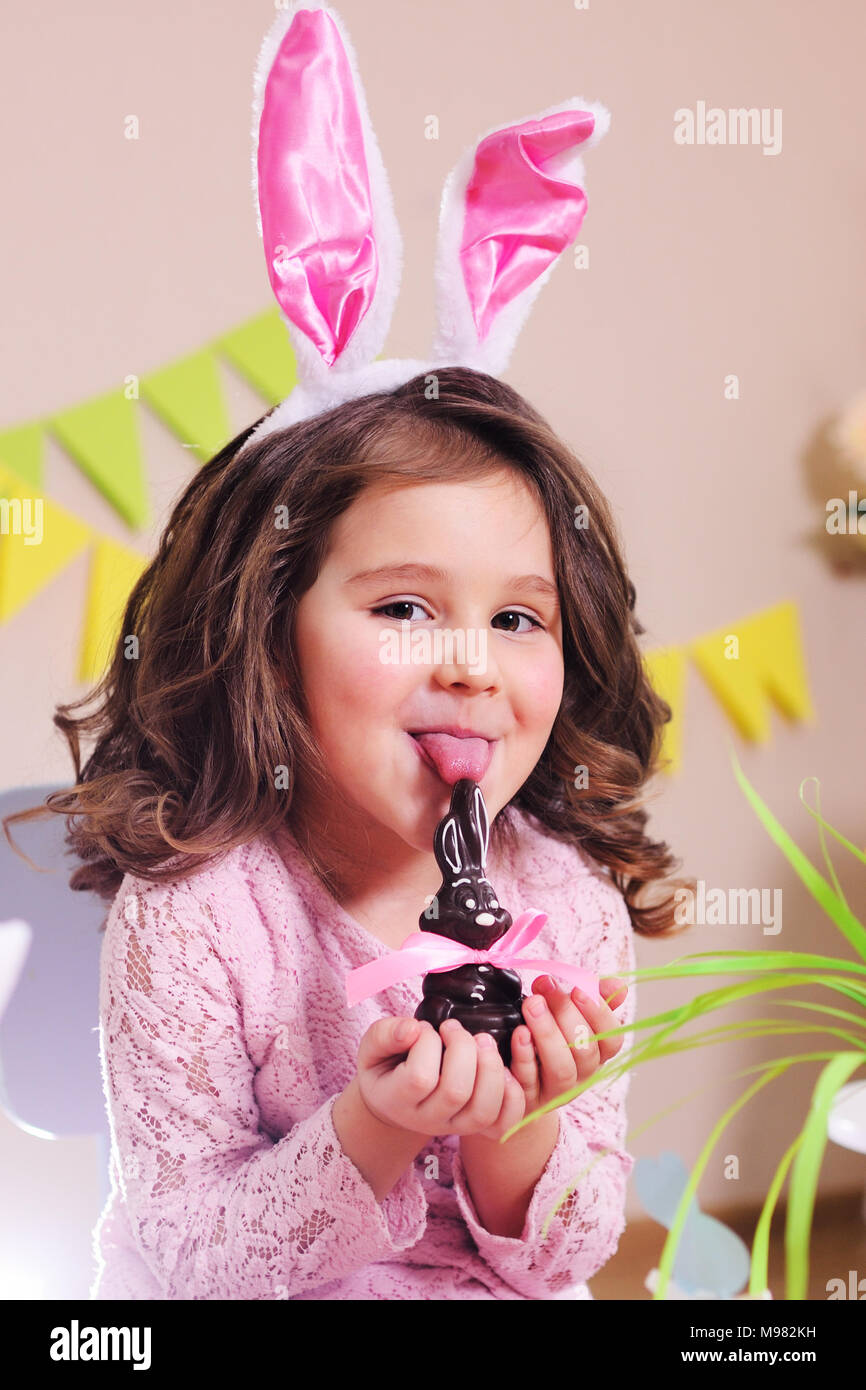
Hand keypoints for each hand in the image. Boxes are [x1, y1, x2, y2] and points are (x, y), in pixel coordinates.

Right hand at [356, 1015, 525, 1140]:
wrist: (394, 1101)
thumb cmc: (386, 1067)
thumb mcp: (372, 1047)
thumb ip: (385, 1034)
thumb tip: (413, 1029)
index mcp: (397, 1100)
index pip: (420, 1077)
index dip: (428, 1044)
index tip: (425, 1029)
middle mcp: (427, 1120)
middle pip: (456, 1092)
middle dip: (463, 1048)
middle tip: (454, 1028)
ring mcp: (454, 1126)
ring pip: (483, 1109)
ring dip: (490, 1067)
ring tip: (482, 1041)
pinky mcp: (477, 1126)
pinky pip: (504, 1122)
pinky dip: (512, 1093)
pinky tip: (501, 1067)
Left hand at [509, 976, 628, 1118]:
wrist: (516, 1075)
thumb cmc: (550, 1034)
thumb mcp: (571, 1013)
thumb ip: (593, 996)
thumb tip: (619, 985)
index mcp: (598, 1053)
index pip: (612, 1038)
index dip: (599, 1014)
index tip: (579, 989)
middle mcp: (582, 1075)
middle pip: (586, 1052)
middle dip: (567, 1015)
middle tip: (546, 988)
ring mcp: (557, 1090)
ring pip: (561, 1069)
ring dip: (547, 1034)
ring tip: (532, 1005)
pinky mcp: (529, 1098)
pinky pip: (529, 1080)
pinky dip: (525, 1055)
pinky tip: (519, 1033)